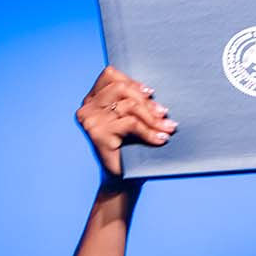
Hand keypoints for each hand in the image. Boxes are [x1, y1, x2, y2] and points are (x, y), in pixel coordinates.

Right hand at [74, 66, 175, 181]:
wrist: (123, 180)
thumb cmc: (129, 148)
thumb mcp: (130, 119)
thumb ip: (132, 102)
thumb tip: (153, 91)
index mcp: (92, 99)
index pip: (110, 75)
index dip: (133, 82)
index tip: (151, 93)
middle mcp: (87, 107)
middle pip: (121, 89)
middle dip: (146, 102)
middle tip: (164, 114)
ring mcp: (91, 119)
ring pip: (129, 106)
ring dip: (153, 118)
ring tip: (168, 128)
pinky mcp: (98, 133)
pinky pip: (131, 124)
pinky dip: (149, 131)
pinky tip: (160, 138)